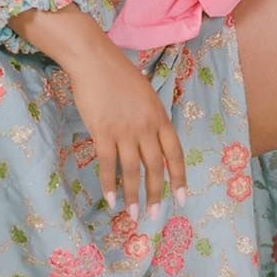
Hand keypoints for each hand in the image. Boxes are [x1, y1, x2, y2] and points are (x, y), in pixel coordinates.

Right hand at [64, 46, 187, 223]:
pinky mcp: (103, 132)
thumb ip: (152, 120)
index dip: (179, 178)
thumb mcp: (147, 96)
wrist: (95, 62)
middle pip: (155, 167)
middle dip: (156, 193)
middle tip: (155, 215)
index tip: (181, 199)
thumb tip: (153, 144)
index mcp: (160, 117)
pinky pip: (108, 164)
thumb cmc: (119, 76)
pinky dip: (110, 184)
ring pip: (132, 170)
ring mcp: (124, 130)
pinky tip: (111, 200)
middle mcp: (146, 127)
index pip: (175, 154)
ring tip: (133, 214)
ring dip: (133, 195)